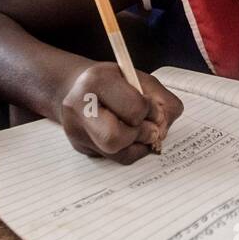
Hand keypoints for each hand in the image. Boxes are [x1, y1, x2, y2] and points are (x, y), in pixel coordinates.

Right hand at [58, 63, 183, 163]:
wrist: (82, 87)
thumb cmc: (117, 83)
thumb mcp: (143, 80)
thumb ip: (163, 101)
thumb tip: (162, 130)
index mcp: (96, 81)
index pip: (134, 109)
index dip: (152, 113)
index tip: (155, 110)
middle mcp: (79, 106)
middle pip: (114, 138)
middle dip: (140, 135)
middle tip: (150, 128)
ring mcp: (75, 129)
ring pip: (114, 153)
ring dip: (137, 144)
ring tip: (140, 130)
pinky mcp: (80, 146)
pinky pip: (113, 158)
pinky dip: (130, 151)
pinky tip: (131, 138)